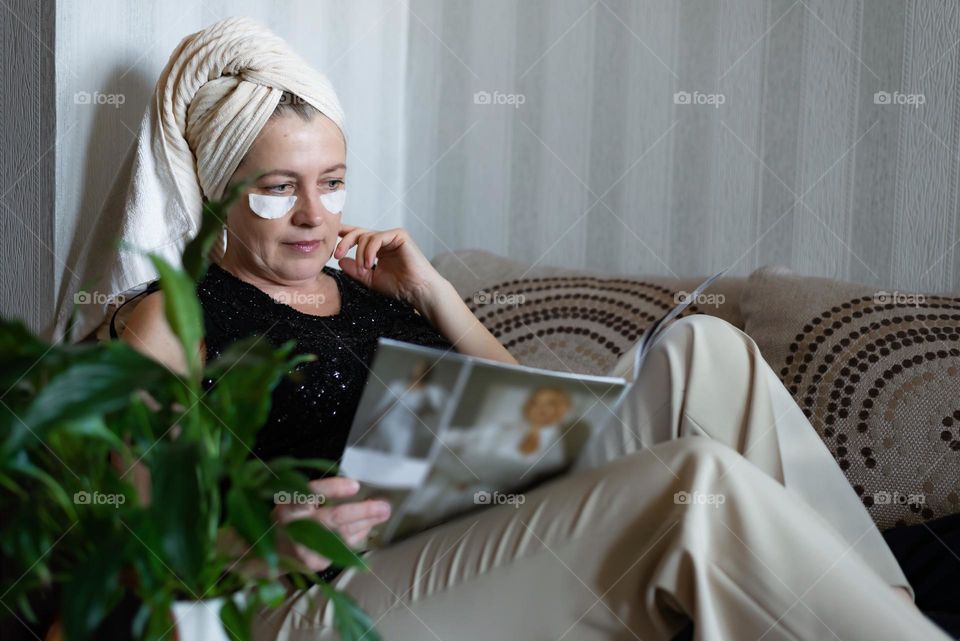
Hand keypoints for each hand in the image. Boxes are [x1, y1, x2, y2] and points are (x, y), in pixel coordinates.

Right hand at [272, 477, 390, 572]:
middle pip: (334, 517)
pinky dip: (358, 534)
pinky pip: (344, 547)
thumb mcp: (293, 500)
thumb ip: (317, 494)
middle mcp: (294, 528)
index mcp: (287, 507)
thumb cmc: (289, 520)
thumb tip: (354, 487)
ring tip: (382, 512)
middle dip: (363, 511)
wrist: (272, 554)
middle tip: (383, 506)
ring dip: (367, 522)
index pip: (310, 494)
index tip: (355, 485)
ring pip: (344, 534)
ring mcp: (306, 549)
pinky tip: (367, 526)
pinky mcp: (316, 563)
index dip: (333, 489)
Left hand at [333, 225, 444, 308]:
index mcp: (377, 248)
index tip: (331, 246)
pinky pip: (377, 237)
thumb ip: (355, 270)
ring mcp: (392, 236)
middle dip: (345, 242)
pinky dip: (369, 250)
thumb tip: (340, 260)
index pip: (357, 237)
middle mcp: (384, 240)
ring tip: (363, 269)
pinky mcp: (400, 235)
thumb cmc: (399, 287)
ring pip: (366, 236)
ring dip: (360, 253)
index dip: (343, 237)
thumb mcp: (370, 279)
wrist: (417, 291)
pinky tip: (370, 263)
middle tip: (337, 254)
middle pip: (358, 232)